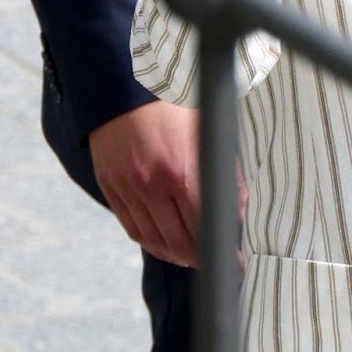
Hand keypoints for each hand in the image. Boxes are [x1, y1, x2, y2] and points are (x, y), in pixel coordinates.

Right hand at [88, 101, 247, 267]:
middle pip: (180, 242)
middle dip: (201, 257)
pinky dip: (152, 244)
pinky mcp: (111, 188)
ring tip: (192, 258)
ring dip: (176, 255)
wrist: (124, 90)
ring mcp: (129, 189)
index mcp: (182, 170)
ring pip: (155, 242)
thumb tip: (239, 208)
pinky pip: (133, 230)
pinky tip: (165, 245)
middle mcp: (153, 185)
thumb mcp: (205, 133)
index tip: (234, 259)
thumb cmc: (171, 108)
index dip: (222, 249)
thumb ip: (224, 172)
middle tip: (215, 261)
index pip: (205, 226)